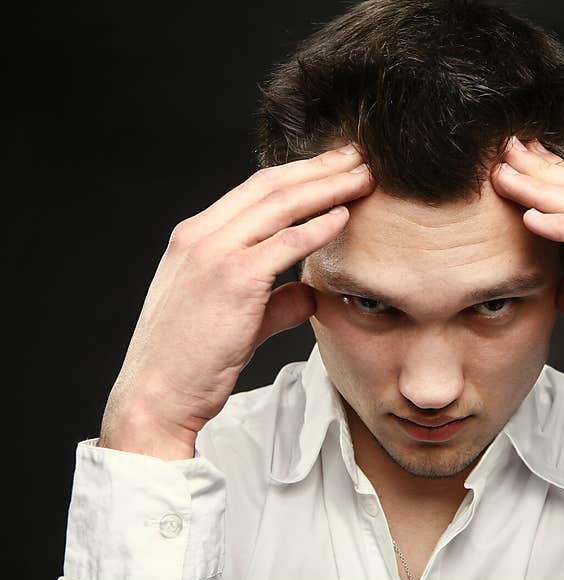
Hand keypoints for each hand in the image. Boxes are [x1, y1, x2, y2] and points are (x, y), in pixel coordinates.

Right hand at [99, 145, 374, 459]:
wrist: (158, 395)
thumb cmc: (192, 360)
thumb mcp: (235, 318)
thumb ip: (275, 300)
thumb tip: (309, 294)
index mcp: (196, 236)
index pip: (254, 190)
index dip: (299, 174)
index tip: (333, 167)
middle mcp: (201, 234)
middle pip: (271, 185)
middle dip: (319, 167)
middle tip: (358, 156)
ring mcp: (214, 252)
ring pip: (280, 204)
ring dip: (327, 187)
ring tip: (363, 177)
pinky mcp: (233, 278)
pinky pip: (285, 243)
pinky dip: (318, 227)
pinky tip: (344, 217)